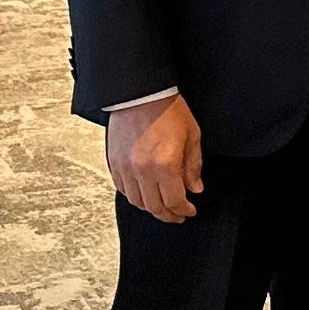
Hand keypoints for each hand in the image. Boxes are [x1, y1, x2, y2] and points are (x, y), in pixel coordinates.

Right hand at [106, 94, 203, 222]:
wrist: (141, 94)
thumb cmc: (168, 110)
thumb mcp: (192, 137)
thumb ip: (193, 167)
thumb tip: (194, 188)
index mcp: (165, 165)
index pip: (174, 201)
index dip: (183, 211)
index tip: (189, 211)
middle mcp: (142, 170)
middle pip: (154, 207)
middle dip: (168, 215)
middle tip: (177, 215)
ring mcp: (125, 167)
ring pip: (136, 201)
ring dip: (151, 208)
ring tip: (162, 206)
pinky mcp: (113, 162)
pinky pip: (122, 189)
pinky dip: (134, 196)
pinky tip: (145, 193)